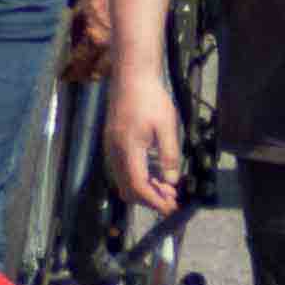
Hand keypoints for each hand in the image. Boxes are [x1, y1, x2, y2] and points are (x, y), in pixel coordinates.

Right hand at [104, 62, 184, 214]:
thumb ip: (169, 156)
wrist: (131, 75)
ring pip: (124, 181)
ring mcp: (111, 148)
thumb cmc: (151, 98)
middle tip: (173, 199)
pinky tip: (156, 173)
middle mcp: (114, 152)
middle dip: (150, 199)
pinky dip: (139, 178)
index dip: (154, 202)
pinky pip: (123, 170)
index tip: (171, 208)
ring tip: (168, 188)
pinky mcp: (113, 143)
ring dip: (145, 189)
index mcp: (127, 149)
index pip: (138, 187)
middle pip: (128, 189)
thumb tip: (172, 181)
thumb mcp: (167, 126)